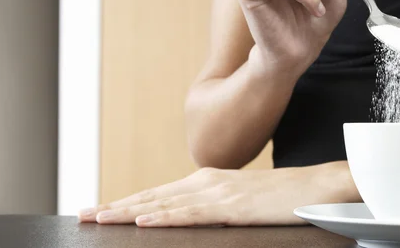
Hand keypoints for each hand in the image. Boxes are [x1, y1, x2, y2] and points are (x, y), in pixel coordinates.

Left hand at [78, 162, 356, 226]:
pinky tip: (144, 220)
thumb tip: (190, 216)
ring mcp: (219, 192)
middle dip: (116, 205)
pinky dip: (165, 216)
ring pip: (164, 203)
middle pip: (153, 195)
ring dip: (129, 211)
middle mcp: (207, 181)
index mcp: (207, 179)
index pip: (158, 193)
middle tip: (83, 213)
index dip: (127, 201)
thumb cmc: (280, 196)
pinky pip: (192, 214)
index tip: (100, 208)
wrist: (316, 186)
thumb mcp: (240, 199)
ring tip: (99, 217)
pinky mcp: (234, 206)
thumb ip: (213, 205)